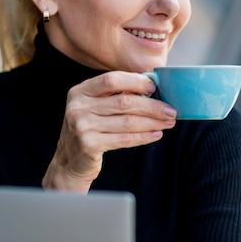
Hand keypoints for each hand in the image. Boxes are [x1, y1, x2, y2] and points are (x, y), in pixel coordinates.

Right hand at [42, 71, 175, 192]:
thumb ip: (115, 96)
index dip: (136, 82)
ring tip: (168, 122)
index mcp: (80, 91)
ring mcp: (82, 127)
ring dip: (153, 122)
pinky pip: (124, 139)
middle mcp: (78, 107)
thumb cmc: (89, 130)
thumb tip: (151, 86)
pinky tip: (156, 134)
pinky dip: (143, 136)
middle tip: (171, 110)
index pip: (112, 79)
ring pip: (127, 121)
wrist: (69, 162)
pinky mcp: (88, 145)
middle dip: (152, 106)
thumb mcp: (94, 107)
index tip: (155, 88)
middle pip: (124, 102)